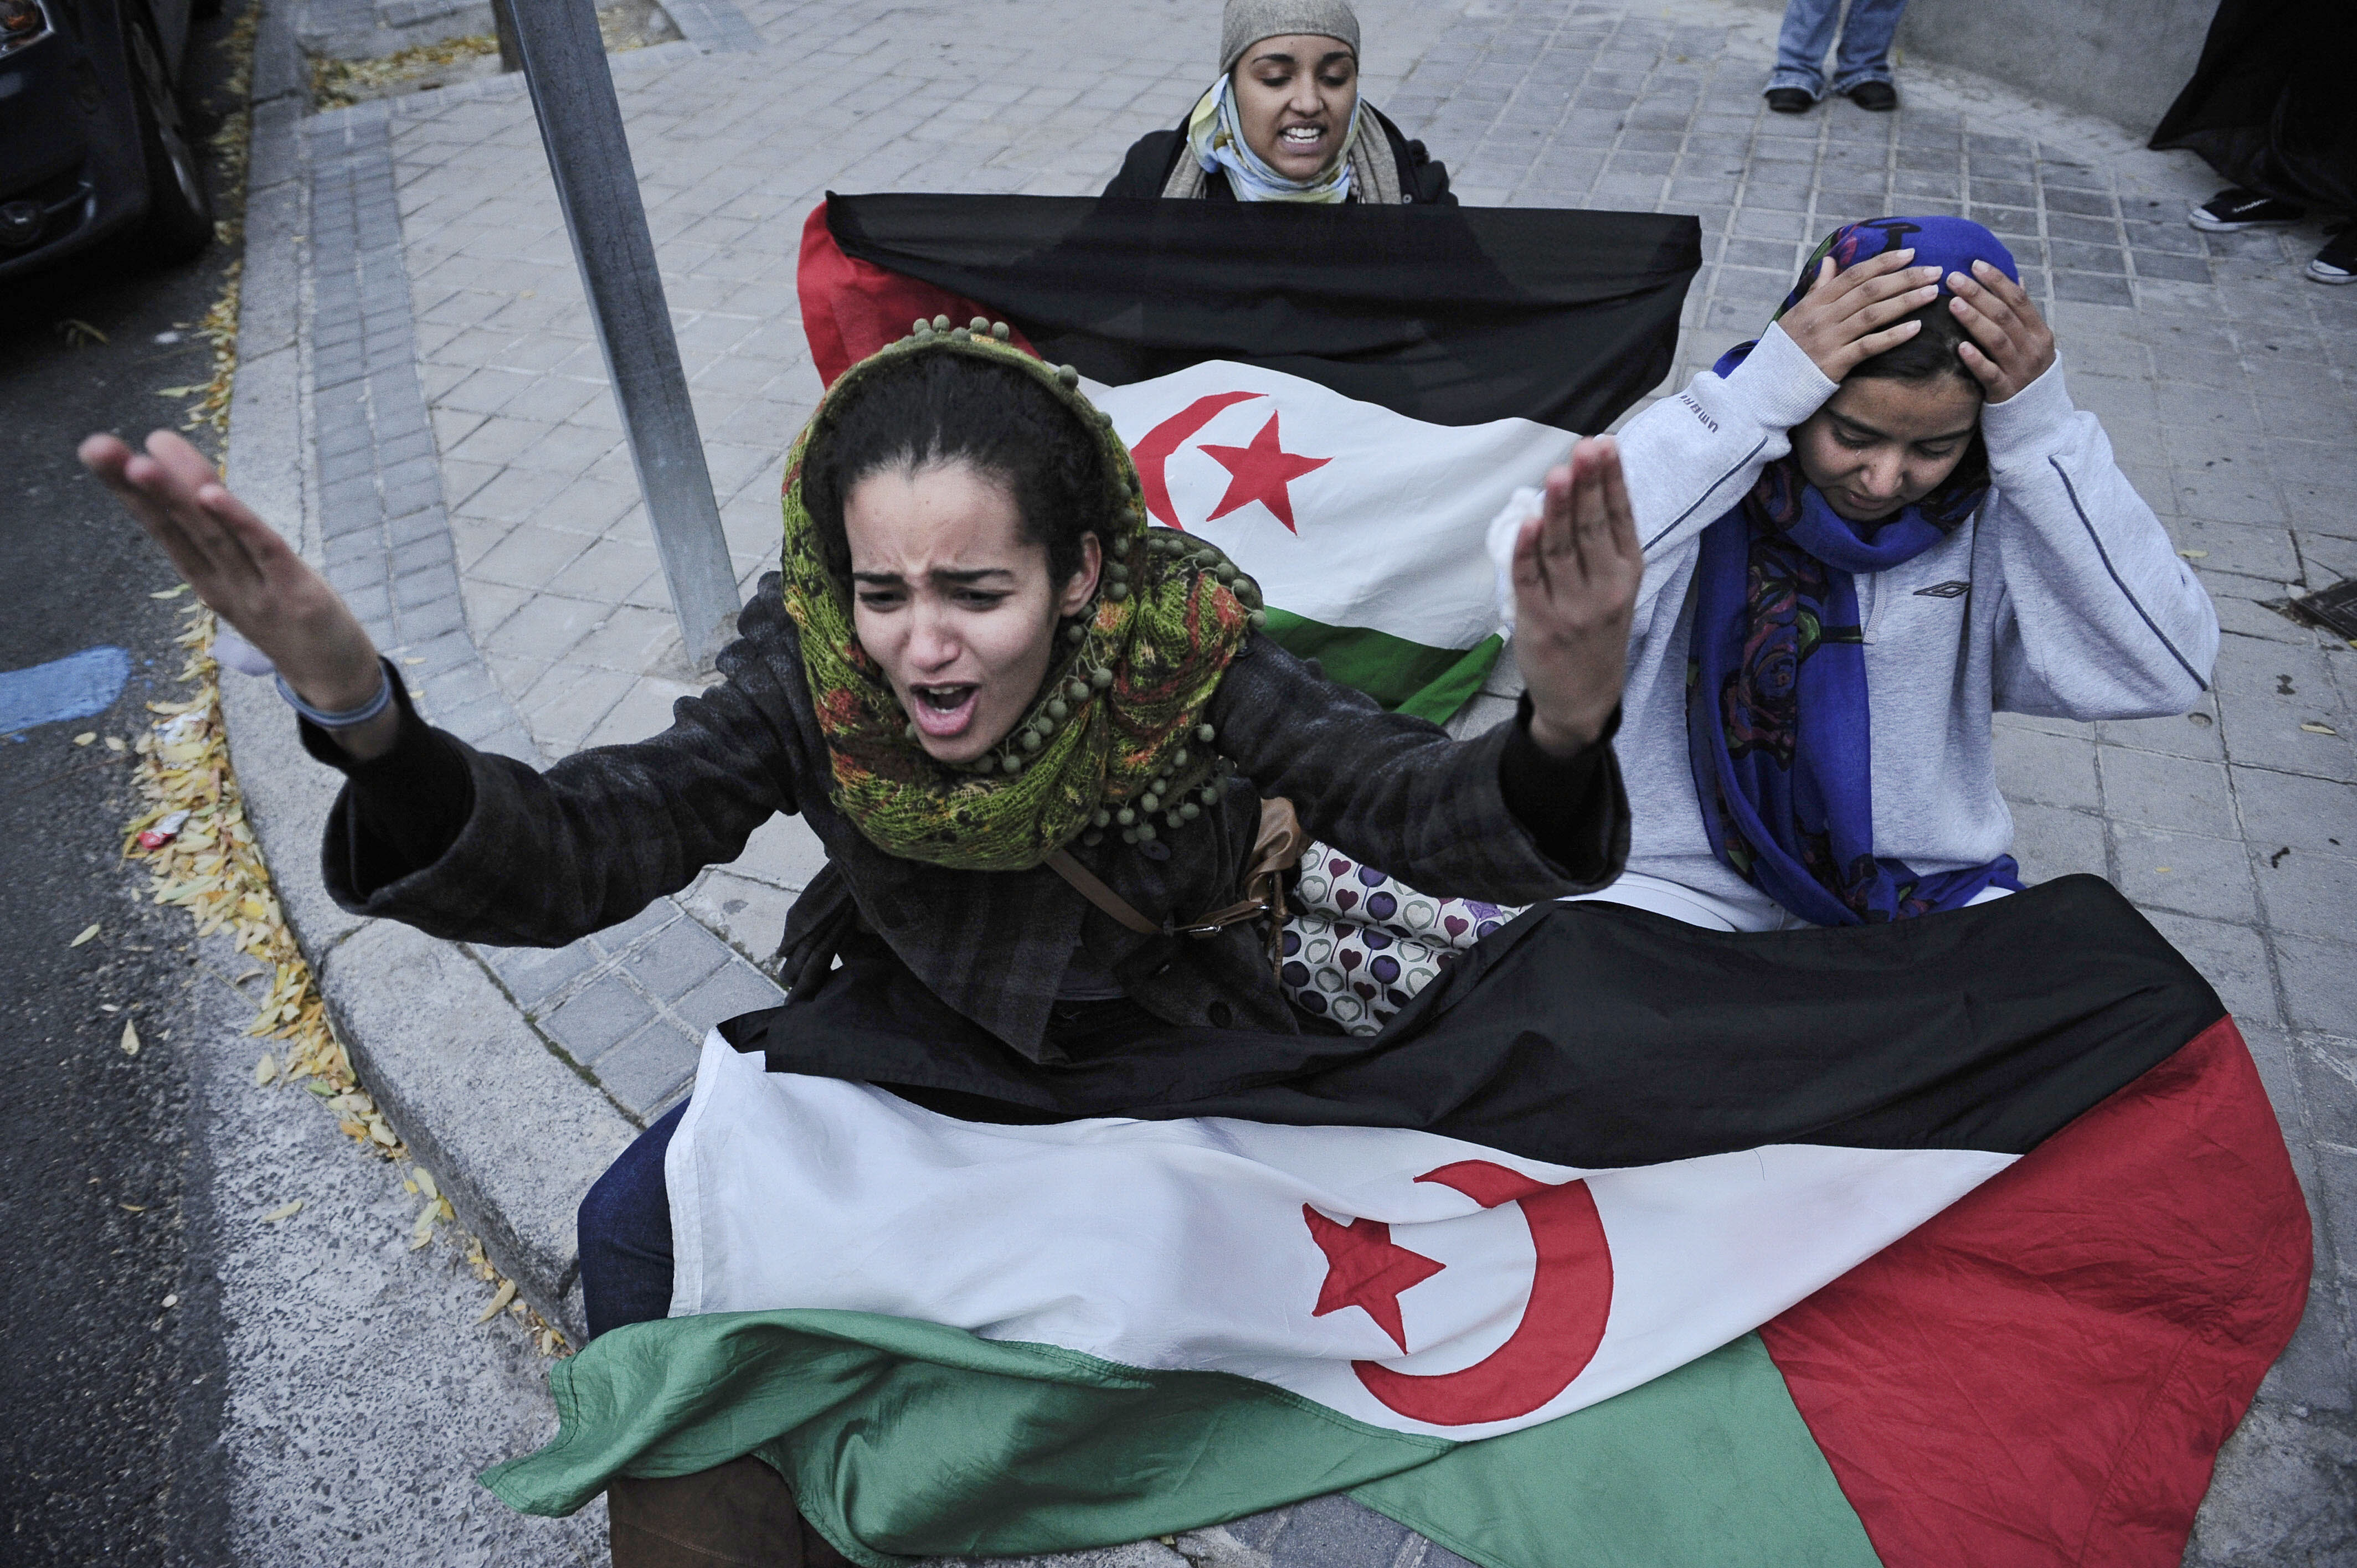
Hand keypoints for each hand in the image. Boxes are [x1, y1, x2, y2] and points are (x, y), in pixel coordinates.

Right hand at [79, 430, 398, 757]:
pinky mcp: (298, 596)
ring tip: (141, 464)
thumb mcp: (247, 576)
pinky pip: (266, 552)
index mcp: (207, 578)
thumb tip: (197, 489)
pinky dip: (239, 523)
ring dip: (176, 498)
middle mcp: (222, 584)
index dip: (129, 491)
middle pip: (176, 527)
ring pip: (211, 537)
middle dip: (135, 486)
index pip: (163, 527)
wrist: (337, 683)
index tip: (97, 449)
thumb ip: (224, 537)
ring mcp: (257, 592)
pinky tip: (211, 495)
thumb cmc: (290, 621)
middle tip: (96, 446)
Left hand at [1513, 437, 1642, 758]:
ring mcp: (1572, 608)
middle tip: (1582, 450)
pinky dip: (1527, 551)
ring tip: (1558, 473)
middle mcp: (1604, 590)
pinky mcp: (1540, 624)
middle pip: (1592, 529)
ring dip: (1559, 510)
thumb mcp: (1616, 590)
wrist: (1584, 700)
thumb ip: (1602, 545)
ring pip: (1562, 549)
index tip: (1604, 445)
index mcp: (1626, 575)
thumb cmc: (1596, 633)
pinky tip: (1528, 523)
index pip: (1620, 519)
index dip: (1612, 481)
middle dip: (1587, 486)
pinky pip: (1531, 581)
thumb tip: (1583, 487)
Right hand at [1774, 249, 1943, 382]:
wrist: (1763, 390)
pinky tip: (1916, 328)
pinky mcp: (1834, 364)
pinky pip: (1869, 346)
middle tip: (1935, 271)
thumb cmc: (1784, 352)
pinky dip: (1893, 336)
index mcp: (1814, 302)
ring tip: (1932, 293)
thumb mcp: (1796, 315)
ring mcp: (1828, 340)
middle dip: (1905, 278)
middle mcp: (1822, 317)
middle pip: (1870, 290)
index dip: (1884, 262)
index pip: (1854, 275)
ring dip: (1906, 301)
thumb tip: (1829, 261)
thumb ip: (1817, 288)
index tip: (1911, 253)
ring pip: (1873, 314)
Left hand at [1948, 258, 2054, 402]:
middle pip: (2005, 315)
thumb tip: (2018, 279)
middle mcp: (2033, 348)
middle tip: (1952, 278)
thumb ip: (2023, 314)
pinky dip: (1976, 359)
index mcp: (2039, 332)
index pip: (2018, 299)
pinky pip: (1989, 373)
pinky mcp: (2005, 392)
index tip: (1975, 264)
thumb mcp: (2033, 342)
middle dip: (1978, 294)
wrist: (2037, 418)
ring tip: (1953, 303)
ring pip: (1997, 339)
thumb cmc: (2027, 372)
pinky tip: (1960, 347)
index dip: (1997, 280)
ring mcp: (2020, 370)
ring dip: (1974, 320)